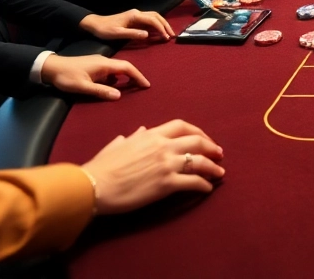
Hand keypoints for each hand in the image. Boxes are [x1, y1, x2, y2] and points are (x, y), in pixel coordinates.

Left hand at [41, 55, 149, 100]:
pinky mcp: (93, 66)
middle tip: (141, 87)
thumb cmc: (66, 77)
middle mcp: (103, 61)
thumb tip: (119, 95)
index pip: (127, 68)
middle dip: (134, 76)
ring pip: (116, 69)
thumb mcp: (83, 86)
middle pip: (124, 67)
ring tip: (130, 87)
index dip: (138, 76)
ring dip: (124, 77)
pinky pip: (109, 71)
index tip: (146, 85)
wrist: (50, 67)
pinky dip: (115, 78)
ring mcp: (98, 63)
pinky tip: (112, 85)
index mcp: (104, 64)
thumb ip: (101, 91)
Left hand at [80, 10, 173, 41]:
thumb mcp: (118, 33)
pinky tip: (158, 33)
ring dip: (162, 24)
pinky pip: (148, 21)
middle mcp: (137, 13)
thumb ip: (133, 34)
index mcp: (134, 15)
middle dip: (165, 25)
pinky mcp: (134, 19)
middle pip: (156, 16)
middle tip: (172, 35)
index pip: (152, 20)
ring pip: (153, 17)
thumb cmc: (105, 30)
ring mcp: (135, 15)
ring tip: (168, 34)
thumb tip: (148, 35)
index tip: (166, 37)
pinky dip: (156, 26)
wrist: (95, 24)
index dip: (161, 28)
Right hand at [80, 120, 224, 214]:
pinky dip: (204, 185)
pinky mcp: (167, 184)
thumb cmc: (101, 167)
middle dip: (211, 147)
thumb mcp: (117, 145)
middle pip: (197, 141)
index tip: (204, 138)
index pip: (182, 126)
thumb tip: (141, 130)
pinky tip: (207, 188)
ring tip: (219, 172)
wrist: (94, 186)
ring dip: (213, 167)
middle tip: (219, 154)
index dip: (198, 131)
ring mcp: (166, 164)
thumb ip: (133, 137)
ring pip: (200, 161)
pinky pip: (194, 182)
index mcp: (151, 135)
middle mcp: (162, 146)